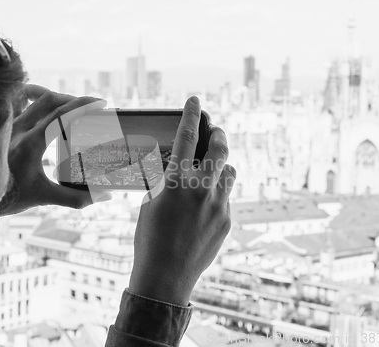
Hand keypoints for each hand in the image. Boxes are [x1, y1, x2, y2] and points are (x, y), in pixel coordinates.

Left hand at [0, 84, 111, 215]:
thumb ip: (76, 198)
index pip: (60, 115)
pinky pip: (22, 101)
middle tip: (93, 105)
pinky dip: (38, 97)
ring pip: (36, 98)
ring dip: (59, 98)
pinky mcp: (5, 125)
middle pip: (50, 100)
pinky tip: (49, 103)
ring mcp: (9, 125)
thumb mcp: (45, 197)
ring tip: (75, 105)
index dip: (82, 105)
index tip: (101, 103)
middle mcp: (17, 129)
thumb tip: (105, 196)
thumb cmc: (9, 197)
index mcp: (29, 144)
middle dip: (75, 100)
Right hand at [129, 96, 235, 305]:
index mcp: (177, 180)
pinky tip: (203, 208)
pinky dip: (217, 195)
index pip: (186, 136)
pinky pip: (226, 198)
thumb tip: (173, 168)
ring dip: (221, 166)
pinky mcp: (226, 221)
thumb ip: (165, 182)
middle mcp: (202, 188)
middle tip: (215, 130)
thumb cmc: (149, 239)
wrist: (165, 277)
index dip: (192, 114)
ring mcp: (218, 205)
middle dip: (218, 133)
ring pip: (229, 172)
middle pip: (219, 148)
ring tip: (211, 172)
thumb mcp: (150, 203)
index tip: (195, 101)